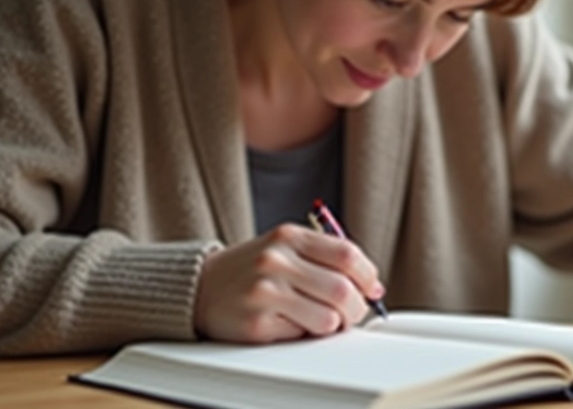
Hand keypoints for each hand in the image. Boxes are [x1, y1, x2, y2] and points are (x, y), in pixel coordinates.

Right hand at [193, 224, 384, 342]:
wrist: (200, 287)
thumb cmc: (252, 270)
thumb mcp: (285, 247)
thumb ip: (325, 258)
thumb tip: (372, 287)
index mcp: (289, 236)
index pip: (347, 255)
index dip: (368, 276)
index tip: (371, 289)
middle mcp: (276, 259)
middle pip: (343, 290)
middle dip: (356, 309)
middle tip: (350, 314)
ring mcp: (264, 291)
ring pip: (328, 318)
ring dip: (332, 325)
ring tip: (320, 320)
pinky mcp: (256, 322)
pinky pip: (302, 335)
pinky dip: (304, 333)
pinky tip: (288, 322)